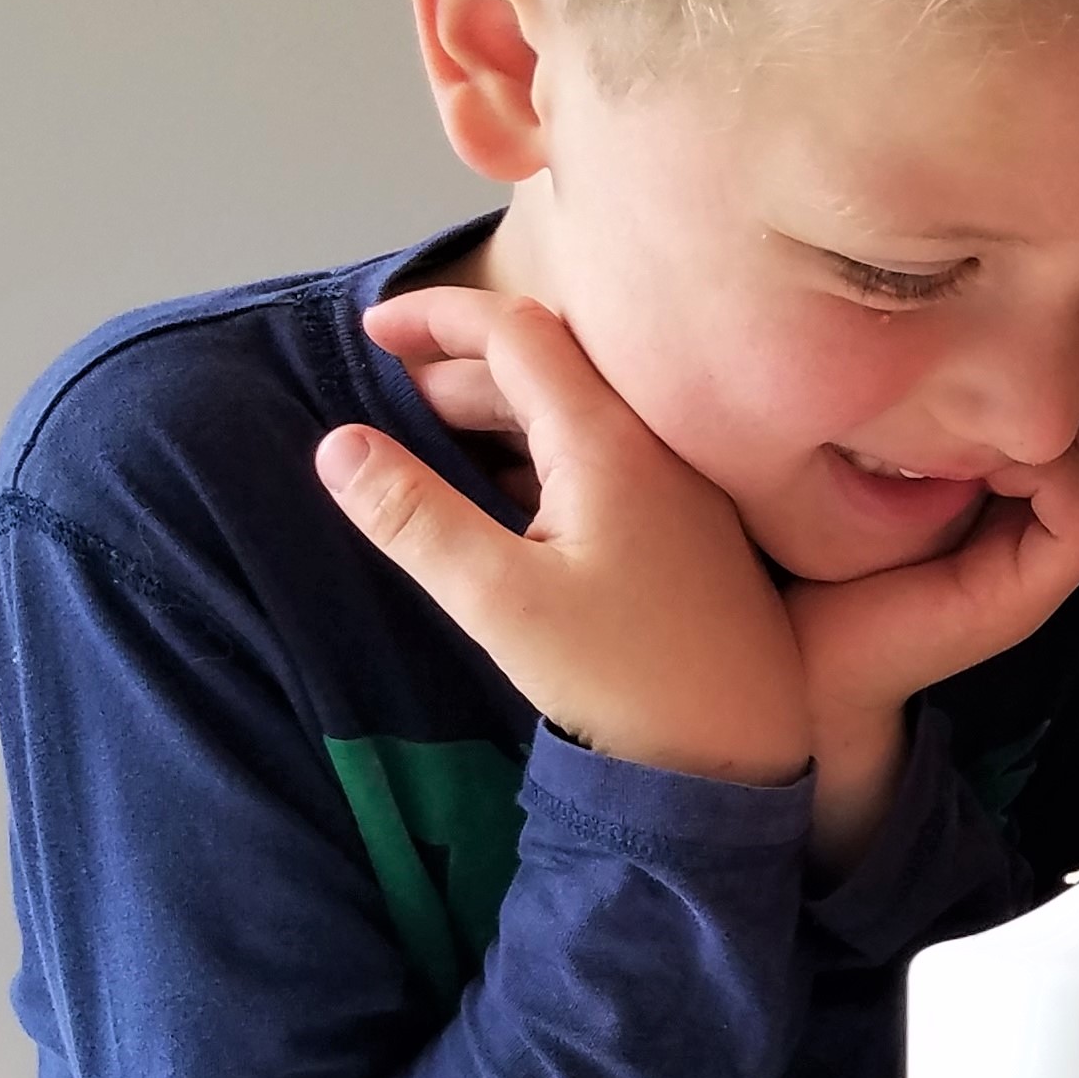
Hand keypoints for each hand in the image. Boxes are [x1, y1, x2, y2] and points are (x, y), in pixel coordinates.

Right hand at [317, 284, 810, 784]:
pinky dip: (540, 456)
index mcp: (608, 442)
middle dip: (458, 370)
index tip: (372, 329)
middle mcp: (653, 446)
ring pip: (576, 415)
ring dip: (500, 415)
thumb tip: (335, 444)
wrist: (743, 759)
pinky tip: (505, 496)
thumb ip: (414, 518)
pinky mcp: (689, 530)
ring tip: (430, 438)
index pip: (516, 331)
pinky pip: (604, 459)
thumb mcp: (499, 601)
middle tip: (387, 397)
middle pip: (548, 368)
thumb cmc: (624, 682)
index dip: (437, 318)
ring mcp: (679, 487)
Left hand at [787, 400, 1078, 865]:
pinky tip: (976, 466)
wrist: (801, 655)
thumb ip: (956, 411)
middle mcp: (1059, 533)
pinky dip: (1046, 472)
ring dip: (1069, 431)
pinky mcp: (1032, 595)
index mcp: (1039, 498)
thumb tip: (985, 335)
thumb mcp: (902, 456)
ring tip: (989, 432)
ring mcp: (1053, 568)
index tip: (1004, 359)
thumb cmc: (834, 557)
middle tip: (1007, 395)